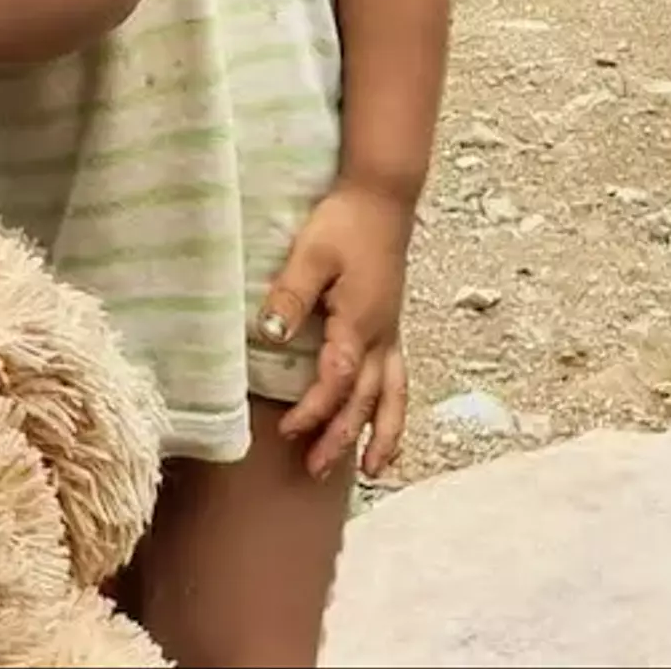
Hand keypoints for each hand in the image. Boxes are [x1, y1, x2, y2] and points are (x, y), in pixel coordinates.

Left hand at [259, 181, 412, 480]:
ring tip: (371, 472)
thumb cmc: (345, 223)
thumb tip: (270, 335)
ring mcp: (390, 335)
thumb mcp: (312, 253)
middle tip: (314, 468)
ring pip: (392, 397)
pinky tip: (387, 424)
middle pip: (364, 401)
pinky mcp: (392, 327)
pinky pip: (399, 381)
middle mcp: (380, 338)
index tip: (288, 430)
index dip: (313, 410)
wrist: (381, 199)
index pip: (337, 381)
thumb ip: (292, 294)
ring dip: (382, 436)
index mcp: (359, 323)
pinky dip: (396, 410)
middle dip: (341, 437)